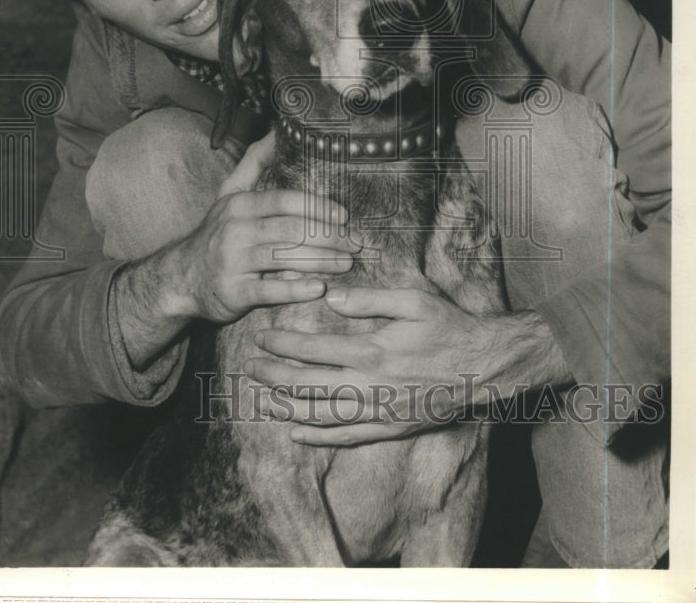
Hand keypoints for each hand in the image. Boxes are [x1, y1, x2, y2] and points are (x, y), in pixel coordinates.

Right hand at [177, 132, 358, 323]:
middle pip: (290, 230)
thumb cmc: (218, 233)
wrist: (182, 277)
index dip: (316, 207)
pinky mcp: (233, 292)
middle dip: (329, 237)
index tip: (344, 215)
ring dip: (321, 262)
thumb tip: (278, 130)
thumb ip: (255, 162)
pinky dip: (295, 289)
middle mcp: (235, 230)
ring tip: (347, 264)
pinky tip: (318, 288)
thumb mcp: (230, 194)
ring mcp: (233, 262)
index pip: (283, 201)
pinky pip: (269, 291)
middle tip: (356, 244)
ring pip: (284, 259)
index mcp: (239, 204)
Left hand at [245, 286, 569, 445]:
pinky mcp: (391, 428)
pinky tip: (297, 434)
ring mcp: (380, 411)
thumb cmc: (449, 327)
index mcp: (373, 350)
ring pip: (322, 415)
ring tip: (261, 399)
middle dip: (274, 376)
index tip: (261, 338)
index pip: (313, 349)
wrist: (486, 366)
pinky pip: (347, 437)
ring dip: (287, 407)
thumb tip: (328, 298)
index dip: (282, 345)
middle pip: (308, 385)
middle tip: (250, 368)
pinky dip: (319, 438)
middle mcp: (371, 385)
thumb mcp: (413, 300)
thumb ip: (368, 299)